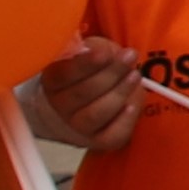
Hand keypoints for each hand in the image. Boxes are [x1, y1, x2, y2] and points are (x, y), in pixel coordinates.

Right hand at [26, 34, 141, 154]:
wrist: (86, 106)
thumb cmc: (91, 73)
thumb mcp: (90, 53)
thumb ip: (94, 49)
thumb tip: (101, 49)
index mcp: (53, 81)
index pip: (63, 75)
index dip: (85, 64)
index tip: (105, 53)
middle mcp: (61, 107)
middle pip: (83, 93)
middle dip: (110, 73)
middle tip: (130, 56)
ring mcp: (79, 127)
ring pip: (95, 114)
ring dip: (118, 93)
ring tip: (134, 75)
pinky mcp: (100, 140)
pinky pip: (112, 135)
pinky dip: (124, 121)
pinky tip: (132, 105)